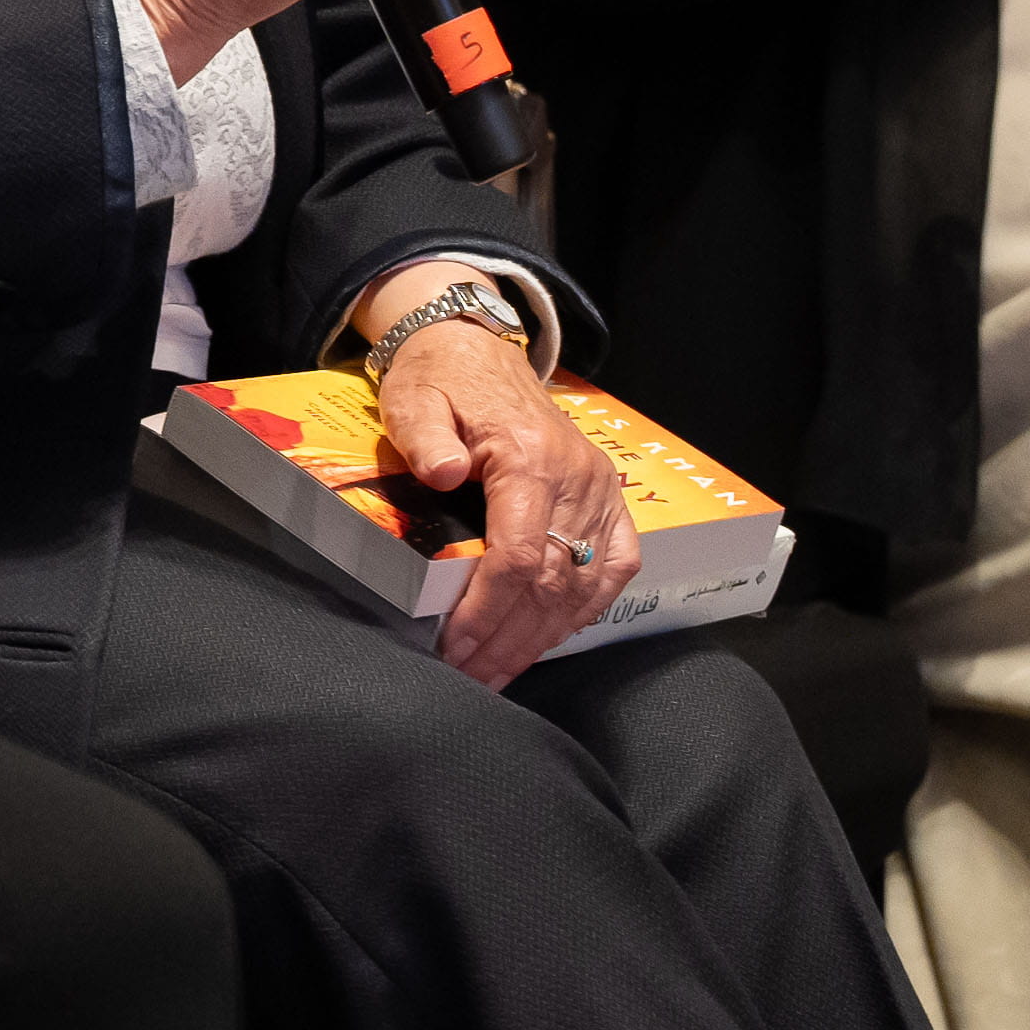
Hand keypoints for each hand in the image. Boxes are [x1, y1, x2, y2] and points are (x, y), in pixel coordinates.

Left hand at [377, 315, 633, 689]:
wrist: (477, 351)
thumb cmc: (440, 381)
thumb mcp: (415, 400)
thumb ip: (425, 437)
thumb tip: (442, 474)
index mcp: (532, 460)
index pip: (520, 556)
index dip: (488, 611)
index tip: (456, 648)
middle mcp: (578, 479)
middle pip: (552, 583)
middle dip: (509, 640)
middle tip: (471, 678)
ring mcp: (600, 490)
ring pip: (584, 585)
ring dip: (542, 637)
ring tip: (500, 672)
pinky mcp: (607, 498)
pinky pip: (614, 567)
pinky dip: (585, 610)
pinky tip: (550, 638)